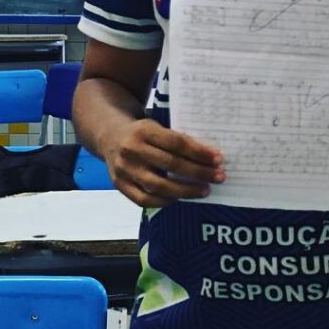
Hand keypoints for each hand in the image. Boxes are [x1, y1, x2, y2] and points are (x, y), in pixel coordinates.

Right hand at [103, 118, 224, 207]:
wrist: (109, 137)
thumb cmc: (142, 133)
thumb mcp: (157, 127)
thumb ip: (177, 140)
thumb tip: (209, 157)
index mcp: (144, 130)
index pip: (176, 143)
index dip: (199, 152)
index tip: (218, 159)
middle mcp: (132, 150)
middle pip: (170, 164)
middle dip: (198, 172)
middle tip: (218, 177)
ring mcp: (124, 170)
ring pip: (158, 185)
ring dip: (186, 191)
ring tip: (205, 190)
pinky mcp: (119, 185)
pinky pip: (145, 199)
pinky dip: (165, 201)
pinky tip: (181, 198)